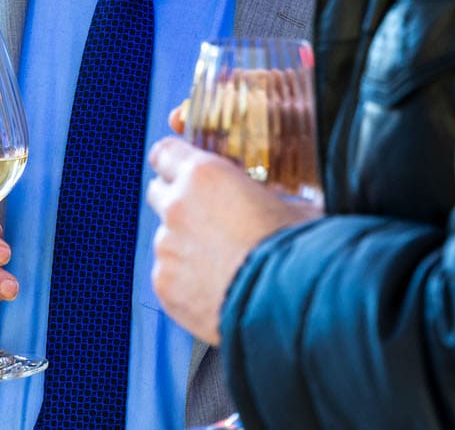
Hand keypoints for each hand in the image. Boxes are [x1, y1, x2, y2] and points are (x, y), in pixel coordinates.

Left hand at [146, 137, 320, 343]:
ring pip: (166, 239)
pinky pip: (170, 275)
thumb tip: (268, 199)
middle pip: (158, 192)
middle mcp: (176, 206)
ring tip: (223, 264)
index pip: (165, 152)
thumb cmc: (297, 247)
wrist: (288, 301)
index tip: (180, 169)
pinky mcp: (165, 285)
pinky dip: (186, 280)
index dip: (173, 161)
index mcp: (204, 175)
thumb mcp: (289, 203)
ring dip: (186, 245)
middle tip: (206, 217)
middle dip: (177, 201)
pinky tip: (217, 288)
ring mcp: (166, 247)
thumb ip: (262, 195)